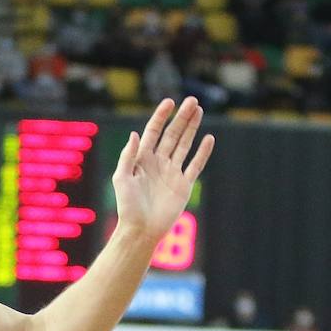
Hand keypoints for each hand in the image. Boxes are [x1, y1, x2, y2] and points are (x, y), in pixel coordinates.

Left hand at [111, 97, 214, 243]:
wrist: (141, 229)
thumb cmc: (127, 206)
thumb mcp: (121, 178)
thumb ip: (128, 156)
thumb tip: (135, 134)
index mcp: (142, 159)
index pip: (153, 132)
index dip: (161, 117)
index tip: (170, 102)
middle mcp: (158, 162)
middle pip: (172, 135)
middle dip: (182, 117)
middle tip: (192, 101)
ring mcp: (172, 172)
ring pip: (184, 145)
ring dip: (191, 128)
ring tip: (199, 111)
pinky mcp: (184, 184)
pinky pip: (195, 165)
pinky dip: (202, 152)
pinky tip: (209, 139)